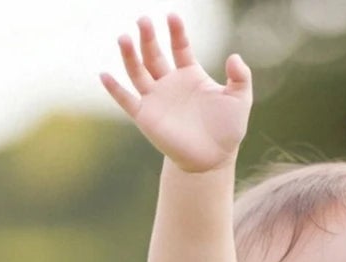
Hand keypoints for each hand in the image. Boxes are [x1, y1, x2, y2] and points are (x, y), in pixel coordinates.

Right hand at [100, 13, 251, 172]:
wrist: (212, 161)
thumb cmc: (226, 130)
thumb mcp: (239, 100)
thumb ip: (241, 77)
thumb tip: (234, 57)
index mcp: (189, 74)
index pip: (179, 46)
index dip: (176, 31)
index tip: (172, 17)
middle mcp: (169, 82)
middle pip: (154, 53)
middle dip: (148, 37)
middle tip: (143, 20)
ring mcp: (155, 99)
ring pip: (138, 71)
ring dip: (130, 55)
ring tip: (124, 38)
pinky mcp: (145, 117)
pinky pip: (126, 100)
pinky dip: (114, 89)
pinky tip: (104, 75)